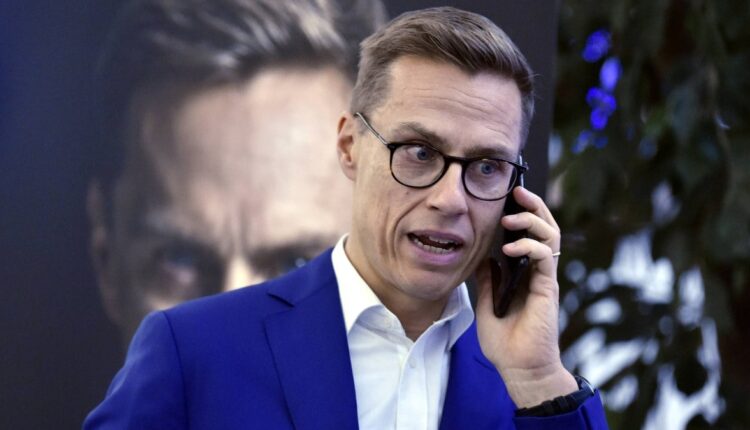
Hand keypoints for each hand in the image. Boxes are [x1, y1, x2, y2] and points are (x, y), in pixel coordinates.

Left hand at [475, 187, 576, 407]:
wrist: (519, 369)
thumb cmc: (505, 343)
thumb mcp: (487, 305)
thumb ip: (488, 281)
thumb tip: (482, 257)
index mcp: (524, 273)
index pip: (528, 234)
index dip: (521, 214)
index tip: (506, 198)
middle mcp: (538, 271)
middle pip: (545, 228)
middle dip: (533, 206)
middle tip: (517, 192)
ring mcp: (545, 278)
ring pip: (550, 236)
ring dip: (531, 221)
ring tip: (510, 217)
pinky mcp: (548, 288)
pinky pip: (546, 257)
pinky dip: (530, 246)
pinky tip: (510, 248)